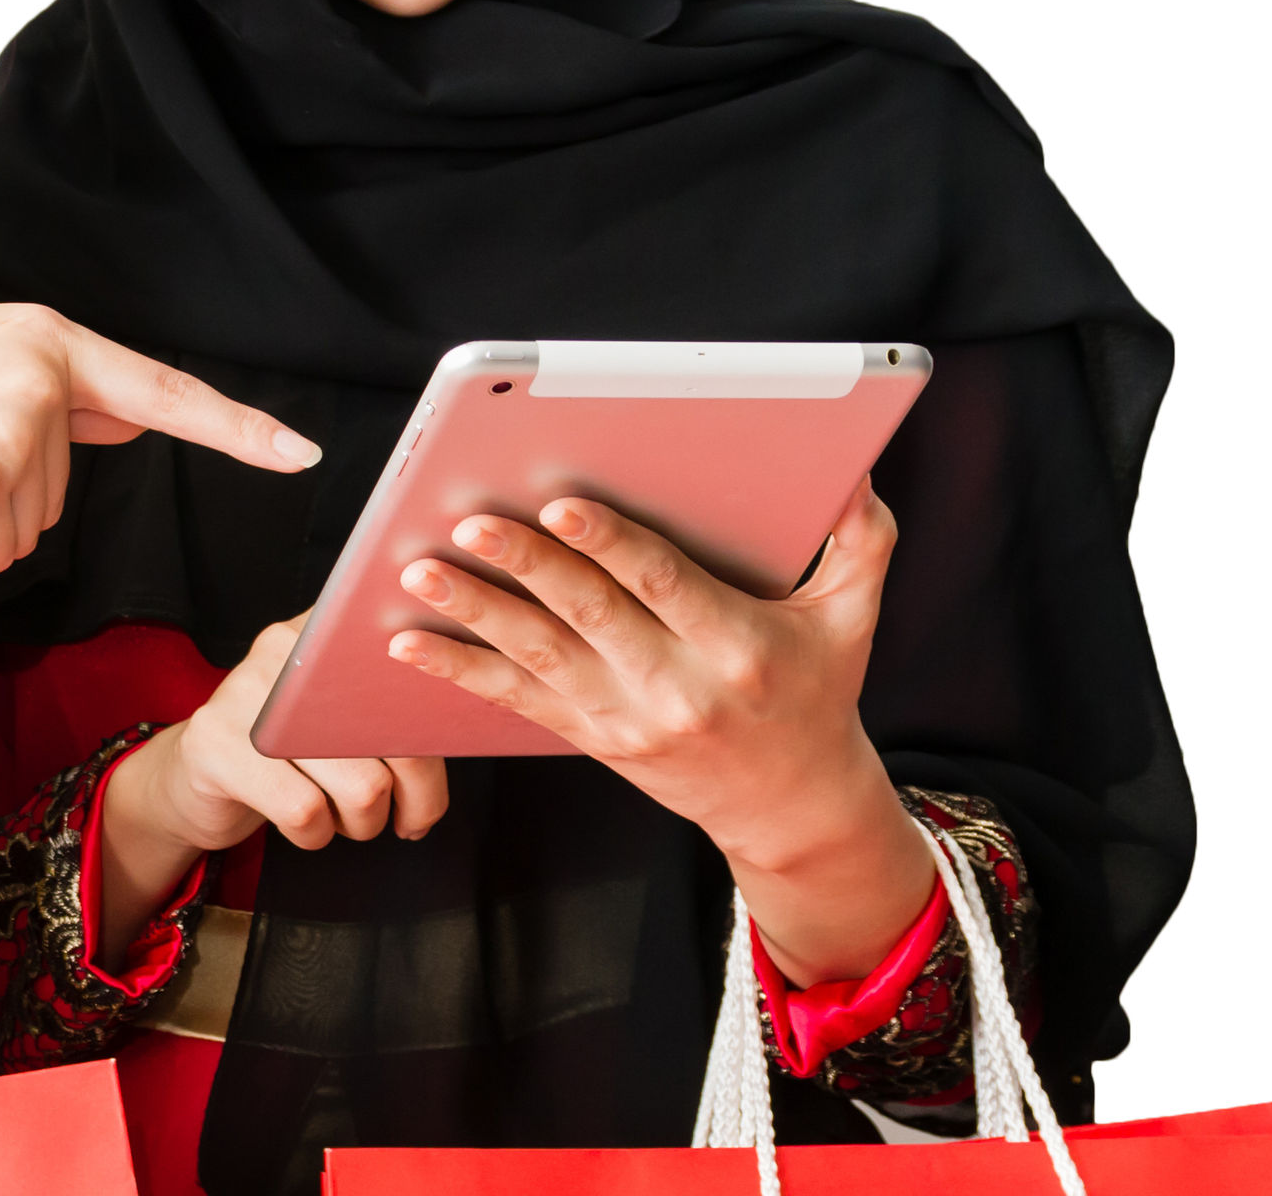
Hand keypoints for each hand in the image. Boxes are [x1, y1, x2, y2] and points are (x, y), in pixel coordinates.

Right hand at [0, 304, 319, 575]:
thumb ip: (61, 391)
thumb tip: (131, 412)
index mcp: (45, 339)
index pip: (160, 389)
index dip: (236, 428)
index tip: (304, 455)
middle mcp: (39, 374)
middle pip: (64, 493)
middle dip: (3, 495)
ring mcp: (10, 427)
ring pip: (30, 533)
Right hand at [92, 616, 445, 957]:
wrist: (192, 779)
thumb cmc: (289, 754)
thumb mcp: (335, 711)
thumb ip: (389, 701)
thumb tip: (460, 730)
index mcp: (324, 630)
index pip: (409, 673)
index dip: (435, 731)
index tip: (434, 770)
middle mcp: (282, 648)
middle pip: (391, 733)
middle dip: (415, 794)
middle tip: (408, 819)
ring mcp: (244, 694)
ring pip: (359, 783)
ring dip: (364, 823)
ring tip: (348, 820)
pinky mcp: (216, 745)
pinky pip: (305, 811)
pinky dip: (317, 835)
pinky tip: (305, 826)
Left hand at [386, 482, 934, 983]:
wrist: (791, 807)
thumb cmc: (819, 691)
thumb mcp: (853, 618)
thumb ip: (862, 539)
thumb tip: (858, 464)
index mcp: (738, 645)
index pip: (663, 584)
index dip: (609, 544)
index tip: (560, 505)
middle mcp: (677, 687)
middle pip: (588, 615)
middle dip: (525, 566)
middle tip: (469, 524)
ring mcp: (627, 718)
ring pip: (538, 658)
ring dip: (475, 614)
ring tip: (422, 573)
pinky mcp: (592, 737)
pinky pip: (517, 701)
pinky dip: (460, 672)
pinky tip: (410, 642)